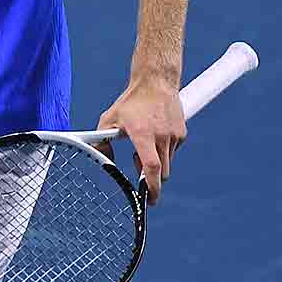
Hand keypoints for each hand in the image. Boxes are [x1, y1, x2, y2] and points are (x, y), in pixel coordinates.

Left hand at [95, 74, 185, 204]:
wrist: (156, 82)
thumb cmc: (130, 102)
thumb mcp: (109, 119)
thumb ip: (102, 141)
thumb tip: (100, 161)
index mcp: (143, 134)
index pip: (151, 167)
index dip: (151, 187)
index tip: (149, 199)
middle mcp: (161, 136)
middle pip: (162, 172)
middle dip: (151, 179)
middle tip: (137, 170)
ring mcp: (174, 135)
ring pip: (168, 164)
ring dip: (156, 164)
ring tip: (142, 146)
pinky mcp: (182, 134)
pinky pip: (173, 153)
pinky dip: (163, 152)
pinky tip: (154, 137)